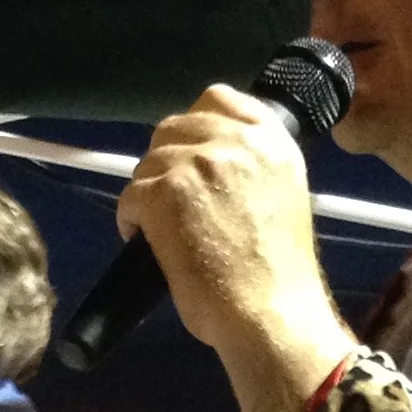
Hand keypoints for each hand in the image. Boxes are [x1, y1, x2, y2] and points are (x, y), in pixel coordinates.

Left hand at [115, 85, 356, 411]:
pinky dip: (132, 221)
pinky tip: (151, 245)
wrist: (271, 313)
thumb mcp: (281, 197)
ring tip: (164, 232)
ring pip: (148, 163)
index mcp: (272, 141)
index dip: (195, 125)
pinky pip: (129, 196)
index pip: (218, 98)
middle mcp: (236, 141)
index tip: (190, 154)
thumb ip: (250, 168)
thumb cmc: (280, 275)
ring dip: (149, 194)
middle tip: (172, 204)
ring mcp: (197, 163)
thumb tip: (208, 162)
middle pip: (173, 127)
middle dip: (166, 162)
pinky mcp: (163, 192)